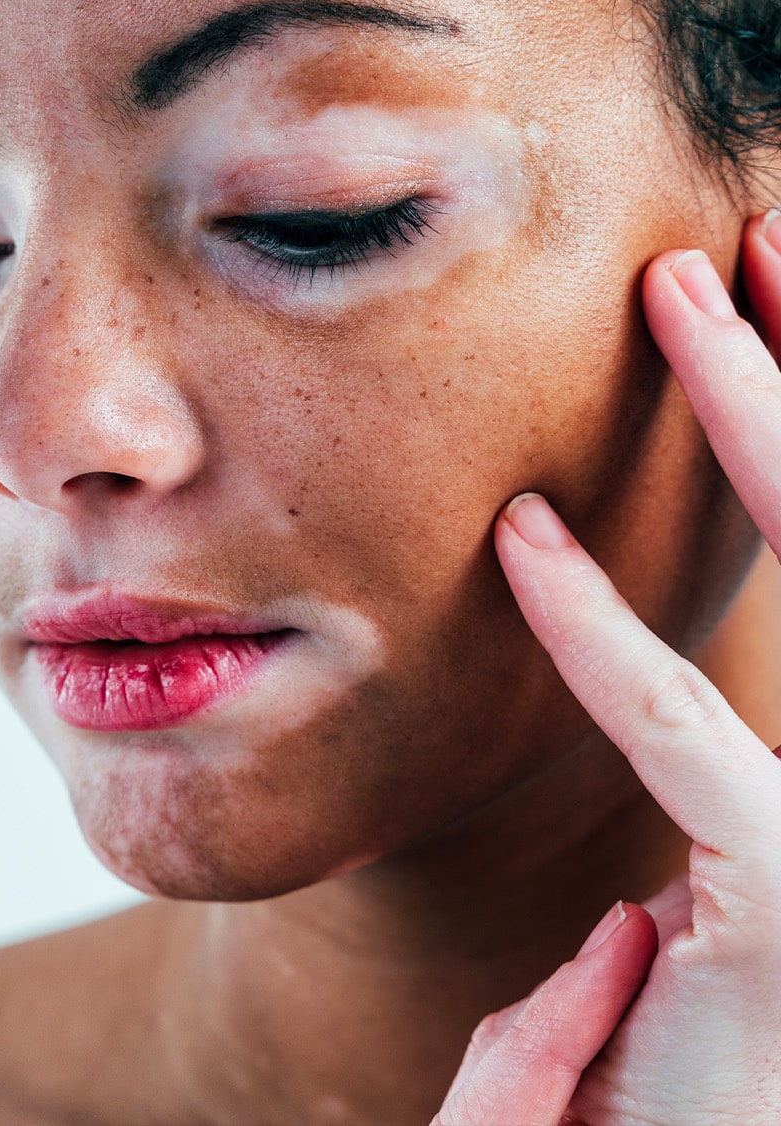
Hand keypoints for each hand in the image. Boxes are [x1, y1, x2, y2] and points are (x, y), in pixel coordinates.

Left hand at [435, 212, 780, 1125]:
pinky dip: (597, 634)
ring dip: (753, 415)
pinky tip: (525, 543)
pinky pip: (679, 731)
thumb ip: (710, 822)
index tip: (774, 301)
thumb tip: (642, 809)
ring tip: (679, 291)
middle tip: (756, 240)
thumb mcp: (734, 913)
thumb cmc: (730, 1083)